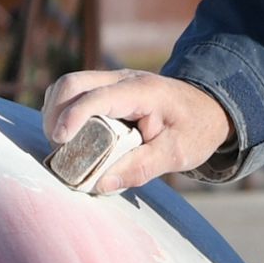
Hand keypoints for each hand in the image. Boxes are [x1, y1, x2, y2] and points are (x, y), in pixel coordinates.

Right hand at [37, 69, 235, 196]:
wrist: (208, 108)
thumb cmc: (194, 130)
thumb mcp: (176, 154)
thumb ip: (140, 168)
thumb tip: (100, 184)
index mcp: (143, 92)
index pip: (96, 98)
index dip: (72, 117)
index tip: (59, 142)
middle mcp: (123, 79)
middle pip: (73, 83)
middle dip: (55, 114)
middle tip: (57, 148)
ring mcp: (113, 80)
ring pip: (69, 85)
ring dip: (56, 112)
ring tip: (61, 144)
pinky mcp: (107, 88)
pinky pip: (75, 92)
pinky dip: (63, 110)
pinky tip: (70, 134)